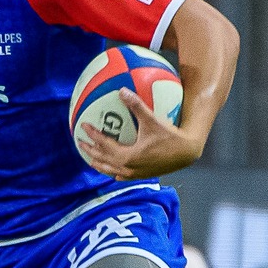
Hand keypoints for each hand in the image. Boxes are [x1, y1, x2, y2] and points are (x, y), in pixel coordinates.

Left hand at [77, 91, 201, 178]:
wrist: (187, 153)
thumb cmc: (170, 137)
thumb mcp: (152, 120)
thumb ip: (136, 106)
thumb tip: (122, 91)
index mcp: (127, 155)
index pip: (103, 144)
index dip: (92, 135)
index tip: (83, 126)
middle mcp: (128, 167)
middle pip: (102, 159)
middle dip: (90, 150)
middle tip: (80, 142)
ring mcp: (134, 173)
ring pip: (110, 170)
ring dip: (99, 163)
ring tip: (91, 159)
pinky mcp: (142, 176)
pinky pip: (122, 175)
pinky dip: (113, 171)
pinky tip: (113, 169)